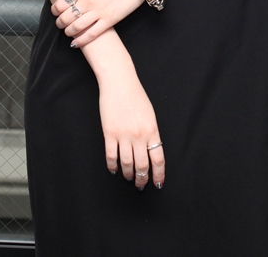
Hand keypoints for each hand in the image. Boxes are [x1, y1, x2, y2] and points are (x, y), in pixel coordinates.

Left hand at [51, 0, 142, 47]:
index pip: (61, 4)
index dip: (55, 10)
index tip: (56, 12)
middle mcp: (88, 1)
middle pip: (66, 17)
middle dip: (60, 23)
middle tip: (60, 24)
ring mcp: (98, 12)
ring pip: (77, 27)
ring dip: (69, 32)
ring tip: (68, 32)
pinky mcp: (109, 20)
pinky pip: (92, 34)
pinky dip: (82, 40)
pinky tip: (76, 43)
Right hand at [98, 70, 165, 189]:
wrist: (120, 83)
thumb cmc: (136, 97)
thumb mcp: (150, 115)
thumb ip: (151, 133)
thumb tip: (151, 151)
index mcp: (153, 131)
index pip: (158, 159)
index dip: (158, 175)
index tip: (157, 183)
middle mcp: (139, 135)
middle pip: (142, 165)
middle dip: (142, 179)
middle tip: (141, 185)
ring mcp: (124, 135)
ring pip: (127, 163)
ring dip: (128, 174)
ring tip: (129, 178)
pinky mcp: (109, 133)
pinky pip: (111, 156)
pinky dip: (113, 166)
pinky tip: (114, 170)